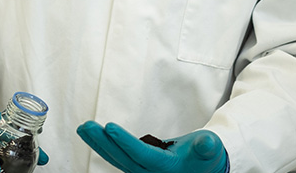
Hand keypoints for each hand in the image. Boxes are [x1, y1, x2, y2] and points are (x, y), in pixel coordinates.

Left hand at [77, 121, 226, 172]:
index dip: (125, 141)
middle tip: (86, 126)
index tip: (109, 127)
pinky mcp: (138, 166)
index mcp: (167, 169)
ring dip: (99, 143)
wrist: (204, 168)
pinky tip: (94, 135)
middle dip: (103, 142)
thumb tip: (208, 143)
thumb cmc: (206, 157)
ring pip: (116, 158)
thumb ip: (208, 146)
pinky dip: (105, 146)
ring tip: (84, 128)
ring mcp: (142, 171)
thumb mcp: (211, 150)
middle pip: (122, 157)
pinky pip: (118, 157)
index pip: (141, 155)